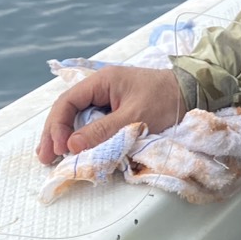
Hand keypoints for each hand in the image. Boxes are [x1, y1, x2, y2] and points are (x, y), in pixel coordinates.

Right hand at [36, 66, 186, 164]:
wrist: (195, 92)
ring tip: (53, 157)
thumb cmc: (167, 99)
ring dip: (66, 136)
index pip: (68, 102)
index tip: (58, 148)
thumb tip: (71, 145)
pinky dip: (82, 136)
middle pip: (68, 110)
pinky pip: (93, 122)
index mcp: (102, 81)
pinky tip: (76, 150)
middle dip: (54, 133)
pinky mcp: (117, 109)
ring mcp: (109, 98)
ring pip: (78, 117)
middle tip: (45, 158)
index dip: (57, 126)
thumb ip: (104, 131)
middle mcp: (101, 87)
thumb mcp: (135, 117)